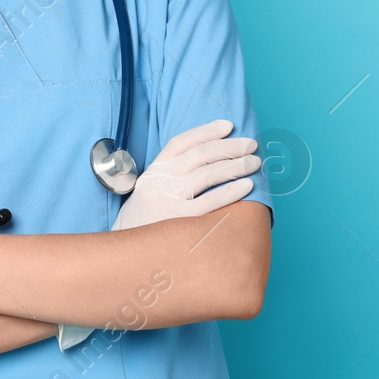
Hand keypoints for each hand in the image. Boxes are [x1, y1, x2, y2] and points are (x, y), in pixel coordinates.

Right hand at [113, 119, 258, 230]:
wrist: (124, 252)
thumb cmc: (144, 221)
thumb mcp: (149, 191)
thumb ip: (170, 177)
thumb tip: (208, 163)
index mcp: (153, 171)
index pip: (181, 142)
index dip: (206, 131)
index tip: (228, 126)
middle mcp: (159, 180)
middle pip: (199, 155)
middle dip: (229, 147)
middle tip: (251, 146)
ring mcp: (168, 199)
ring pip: (206, 175)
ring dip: (234, 166)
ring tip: (254, 163)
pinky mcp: (178, 220)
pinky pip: (209, 202)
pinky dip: (230, 192)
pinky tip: (246, 186)